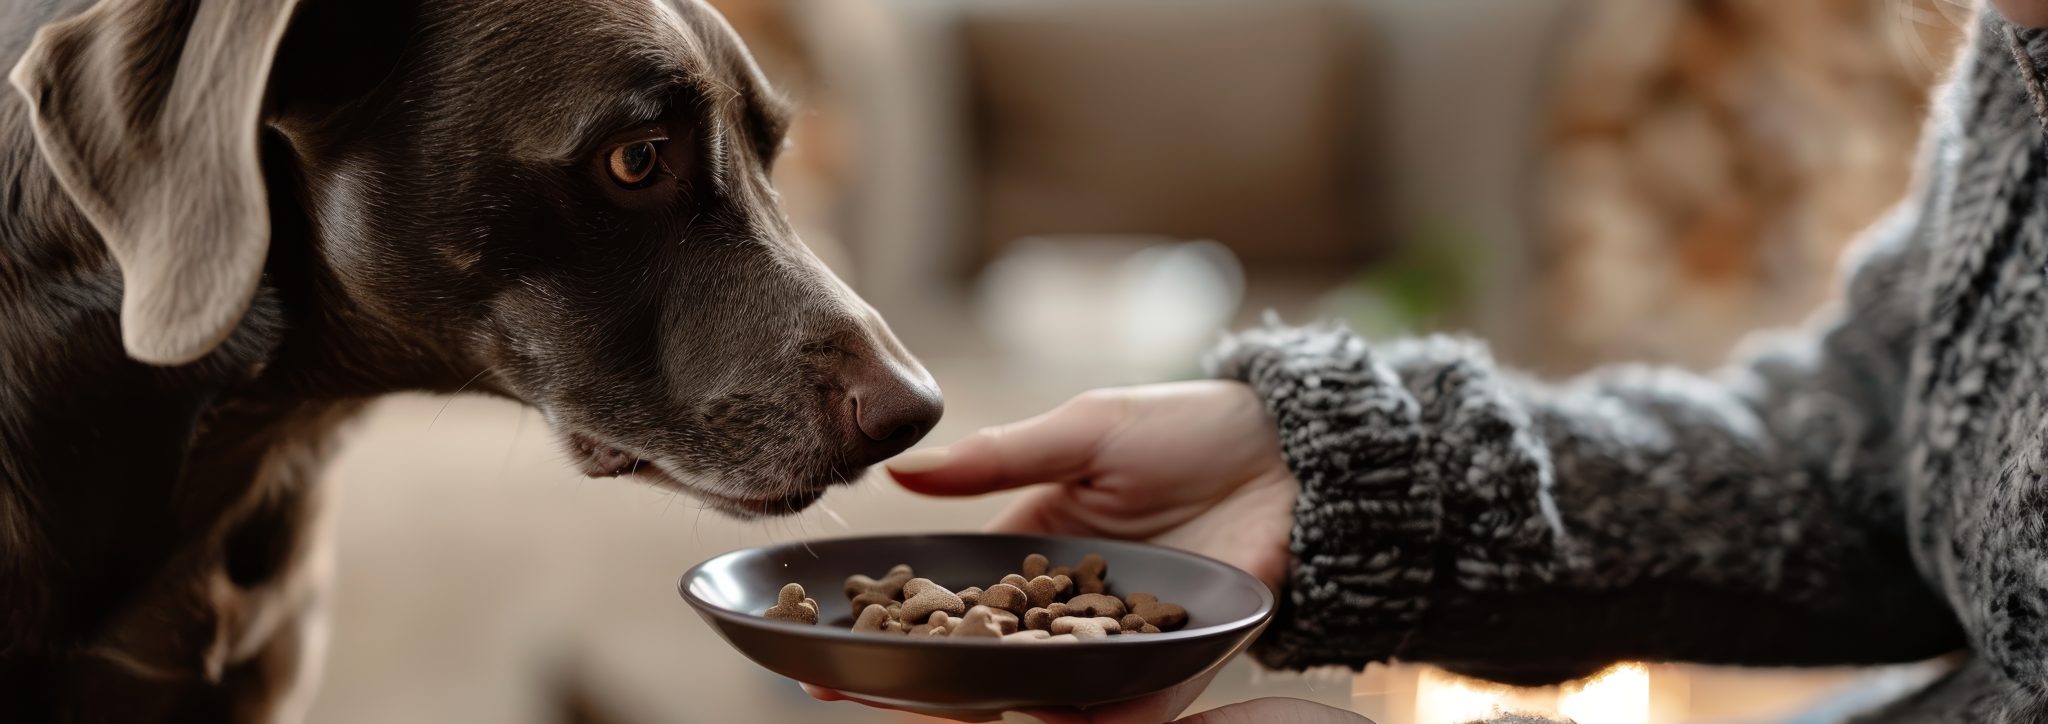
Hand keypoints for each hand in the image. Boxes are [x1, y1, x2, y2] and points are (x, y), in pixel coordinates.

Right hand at [805, 381, 1319, 722]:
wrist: (1294, 455)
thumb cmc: (1190, 429)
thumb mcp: (1083, 431)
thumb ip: (999, 460)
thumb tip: (902, 474)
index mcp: (1031, 545)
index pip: (946, 593)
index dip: (887, 614)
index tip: (817, 635)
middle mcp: (1063, 605)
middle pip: (977, 655)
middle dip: (913, 676)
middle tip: (843, 688)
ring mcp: (1113, 643)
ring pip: (1034, 692)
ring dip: (981, 706)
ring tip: (926, 711)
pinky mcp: (1168, 670)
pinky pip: (1114, 714)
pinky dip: (1077, 723)